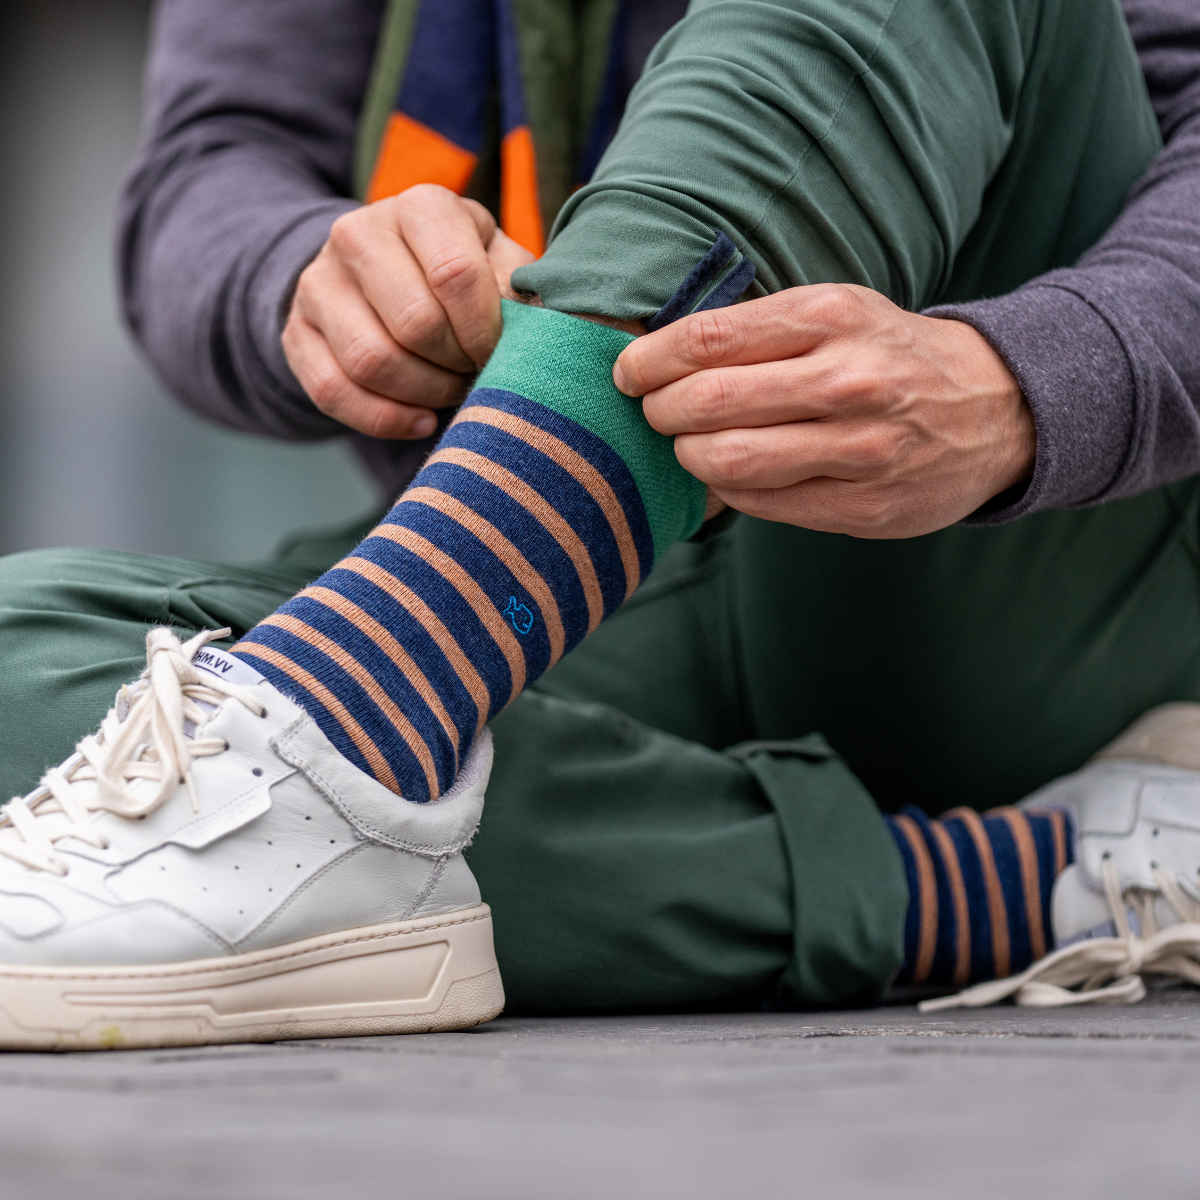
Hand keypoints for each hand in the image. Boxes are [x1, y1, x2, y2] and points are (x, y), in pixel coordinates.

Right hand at [282, 185, 534, 439]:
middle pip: (414, 323)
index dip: (484, 331)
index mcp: (421, 206)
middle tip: (475, 372)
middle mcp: (358, 232)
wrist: (383, 277)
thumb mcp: (498, 264)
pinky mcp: (296, 334)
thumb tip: (535, 326)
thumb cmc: (462, 274)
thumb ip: (520, 289)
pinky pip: (335, 392)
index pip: (455, 274)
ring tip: (451, 391)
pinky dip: (386, 420)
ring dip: (425, 394)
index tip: (498, 352)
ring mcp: (318, 283)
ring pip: (373, 361)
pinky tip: (421, 419)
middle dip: (456, 364)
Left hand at [613, 284, 1034, 537]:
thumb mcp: (837, 311)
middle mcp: (848, 380)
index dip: (650, 360)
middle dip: (660, 412)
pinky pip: (762, 503)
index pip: (708, 338)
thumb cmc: (888, 355)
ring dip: (688, 455)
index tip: (628, 373)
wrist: (995, 408)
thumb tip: (659, 358)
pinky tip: (731, 474)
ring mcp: (860, 448)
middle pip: (708, 402)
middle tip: (655, 412)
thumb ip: (758, 331)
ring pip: (729, 460)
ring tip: (689, 445)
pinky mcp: (865, 506)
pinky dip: (728, 490)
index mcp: (832, 317)